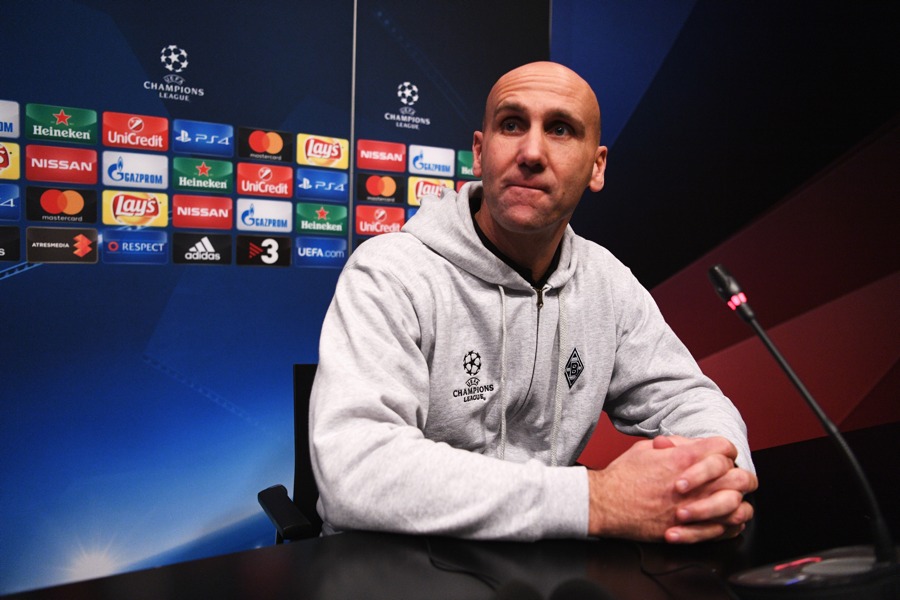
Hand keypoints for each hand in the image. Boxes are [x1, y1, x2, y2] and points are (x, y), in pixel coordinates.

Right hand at [586, 436, 756, 542]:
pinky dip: (729, 525)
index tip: (720, 456)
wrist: (606, 504)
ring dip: (737, 502)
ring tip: (729, 501)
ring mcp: (695, 508)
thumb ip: (673, 445)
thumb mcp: (646, 449)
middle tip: (729, 479)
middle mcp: (695, 483)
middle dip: (738, 476)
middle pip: (740, 476)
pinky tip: (722, 520)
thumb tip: (689, 445)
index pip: (725, 447)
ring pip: (738, 506)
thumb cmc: (623, 477)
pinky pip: (725, 530)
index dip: (725, 450)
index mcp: (684, 458)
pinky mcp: (690, 530)